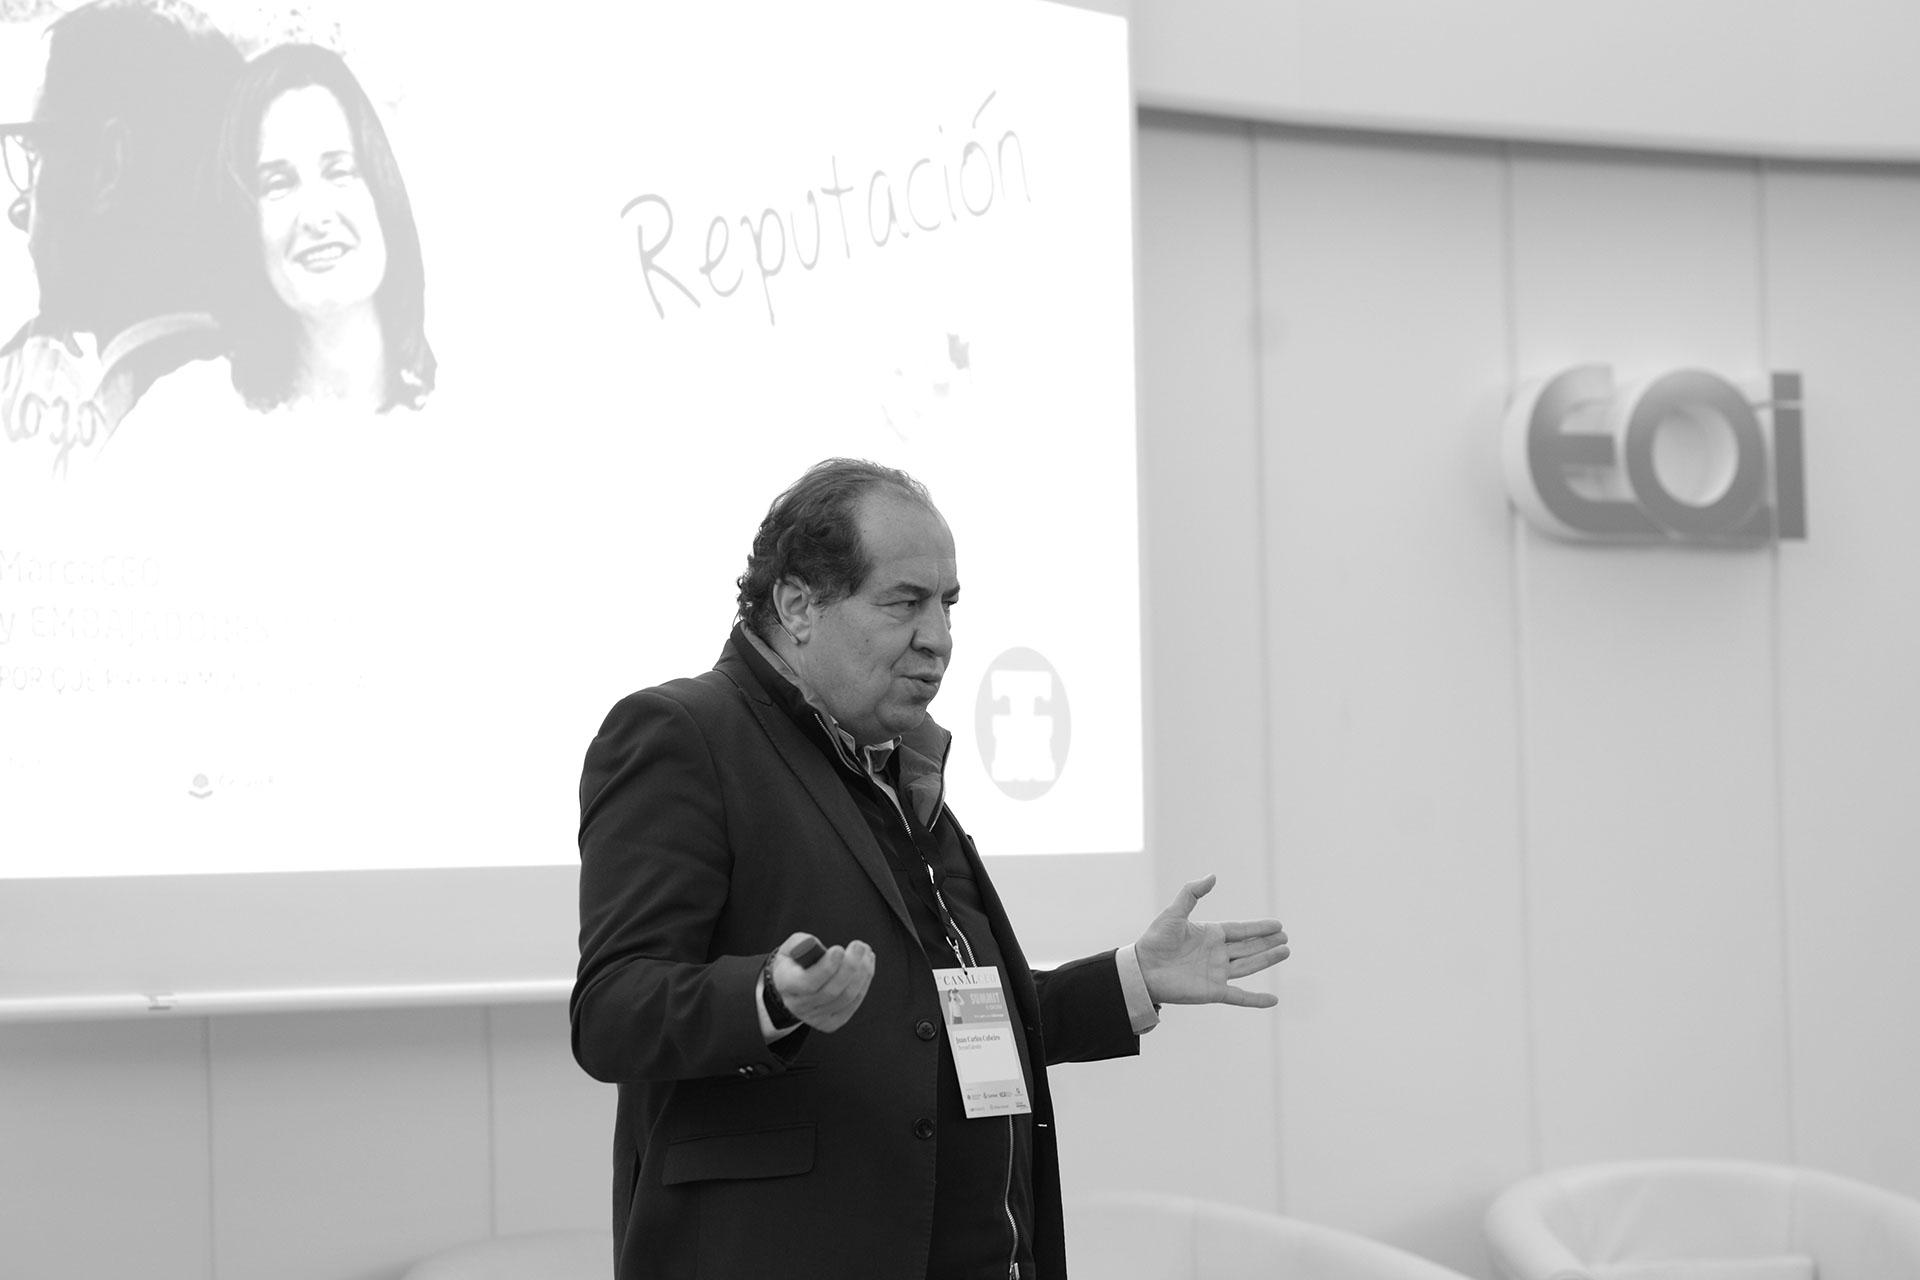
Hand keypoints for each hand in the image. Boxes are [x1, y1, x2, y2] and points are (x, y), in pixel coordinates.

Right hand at [771, 932, 874, 1031]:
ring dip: (862, 973)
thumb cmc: (795, 960)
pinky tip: (867, 965)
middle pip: (830, 992)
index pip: (807, 982)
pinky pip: (853, 1004)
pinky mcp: (830, 1022)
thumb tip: (817, 947)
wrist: (794, 984)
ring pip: (846, 997)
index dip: (826, 968)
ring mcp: (815, 1018)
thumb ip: (803, 944)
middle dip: (850, 967)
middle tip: (860, 946)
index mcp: (785, 984)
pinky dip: (864, 983)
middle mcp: (798, 1005)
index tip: (839, 950)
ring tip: (866, 953)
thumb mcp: (791, 947)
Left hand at [1134, 874, 1288, 1007]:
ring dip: (1267, 960)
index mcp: (1210, 934)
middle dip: (1267, 942)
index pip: (1241, 930)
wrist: (1142, 969)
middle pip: (1248, 947)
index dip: (1259, 928)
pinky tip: (1273, 1001)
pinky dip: (1256, 1000)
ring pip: (1249, 966)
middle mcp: (1216, 954)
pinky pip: (1239, 996)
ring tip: (1285, 952)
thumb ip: (1192, 893)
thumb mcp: (1174, 912)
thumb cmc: (1155, 940)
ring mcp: (1216, 973)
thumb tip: (1212, 875)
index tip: (1278, 925)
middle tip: (1285, 937)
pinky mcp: (1213, 991)